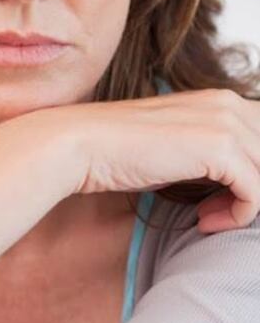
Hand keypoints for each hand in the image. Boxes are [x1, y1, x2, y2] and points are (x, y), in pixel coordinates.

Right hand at [25, 88, 259, 232]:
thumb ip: (208, 154)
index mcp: (218, 100)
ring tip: (210, 218)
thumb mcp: (172, 146)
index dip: (253, 174)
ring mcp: (225, 124)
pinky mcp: (218, 150)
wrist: (79, 145)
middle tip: (223, 210)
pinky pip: (255, 193)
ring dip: (246, 206)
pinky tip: (204, 222)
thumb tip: (236, 182)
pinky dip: (237, 216)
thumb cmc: (117, 151)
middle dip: (255, 188)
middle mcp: (227, 104)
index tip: (226, 200)